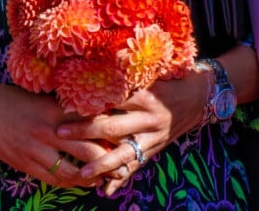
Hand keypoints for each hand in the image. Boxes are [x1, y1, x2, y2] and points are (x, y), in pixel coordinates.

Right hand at [0, 80, 116, 187]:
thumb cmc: (17, 99)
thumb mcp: (43, 98)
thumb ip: (67, 107)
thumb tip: (96, 114)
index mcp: (56, 109)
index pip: (91, 121)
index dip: (112, 130)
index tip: (128, 134)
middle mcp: (49, 129)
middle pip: (88, 149)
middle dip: (109, 159)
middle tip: (125, 162)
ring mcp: (37, 149)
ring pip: (73, 170)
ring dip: (93, 176)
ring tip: (107, 177)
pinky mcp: (26, 164)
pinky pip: (55, 179)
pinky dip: (72, 183)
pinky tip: (83, 183)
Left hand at [55, 70, 207, 196]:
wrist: (198, 98)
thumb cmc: (168, 80)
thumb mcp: (149, 73)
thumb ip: (125, 75)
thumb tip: (95, 68)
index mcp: (144, 95)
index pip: (112, 100)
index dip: (90, 102)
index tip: (66, 103)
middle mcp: (148, 118)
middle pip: (113, 127)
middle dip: (85, 131)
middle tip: (60, 131)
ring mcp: (153, 137)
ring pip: (124, 153)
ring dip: (102, 164)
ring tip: (82, 172)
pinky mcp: (155, 150)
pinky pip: (136, 166)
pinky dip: (121, 179)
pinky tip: (106, 190)